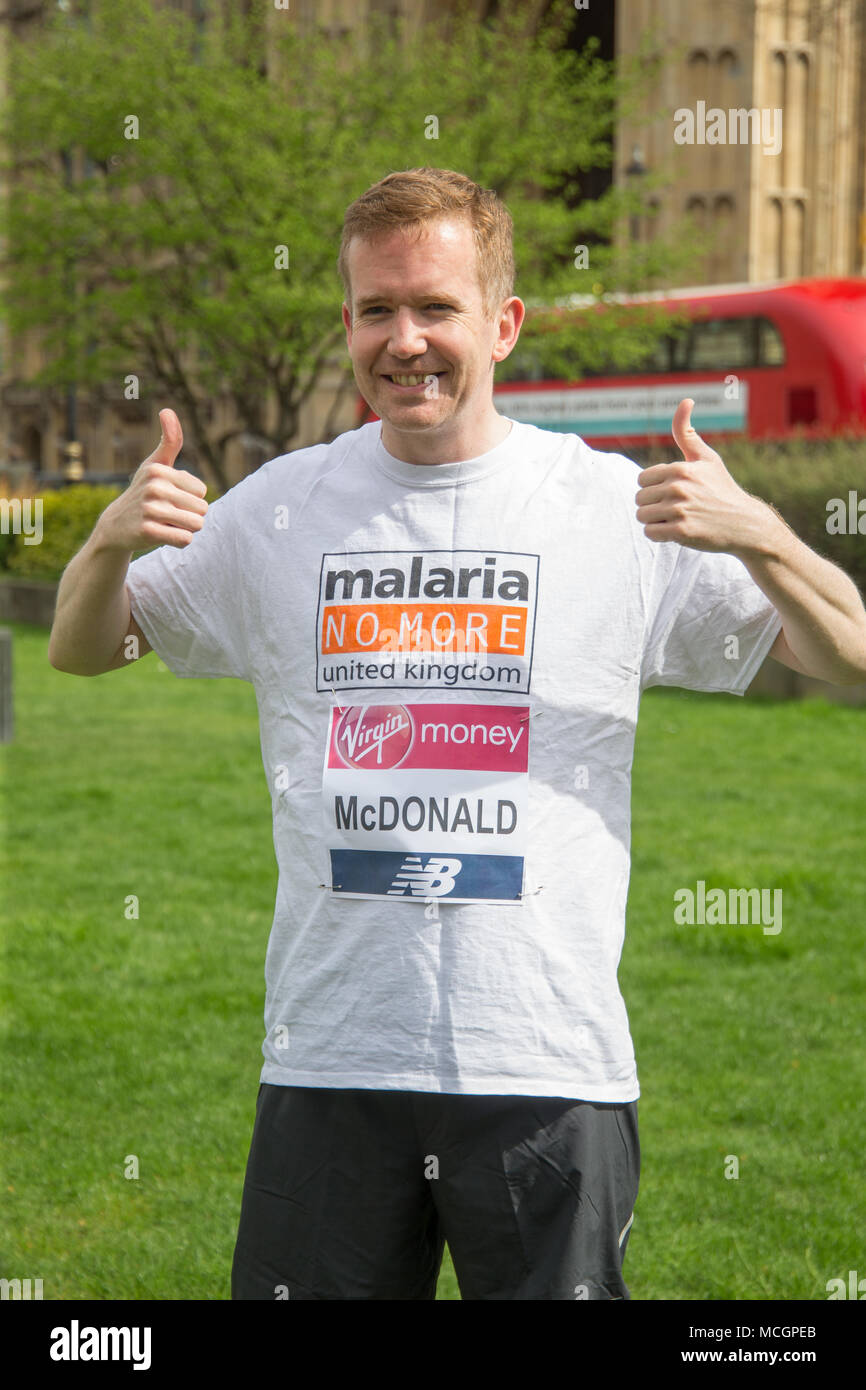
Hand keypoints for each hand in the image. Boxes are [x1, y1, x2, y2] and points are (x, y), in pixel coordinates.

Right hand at [95, 409, 208, 551]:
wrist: (115, 526)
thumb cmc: (144, 492)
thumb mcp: (155, 465)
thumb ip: (169, 440)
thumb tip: (167, 409)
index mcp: (158, 470)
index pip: (202, 491)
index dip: (190, 498)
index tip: (169, 497)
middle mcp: (154, 487)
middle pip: (202, 509)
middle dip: (189, 515)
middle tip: (166, 514)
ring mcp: (150, 510)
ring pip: (196, 525)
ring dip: (185, 528)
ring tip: (165, 523)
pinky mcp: (148, 532)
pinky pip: (185, 539)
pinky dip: (179, 541)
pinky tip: (162, 534)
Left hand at [635, 399, 768, 554]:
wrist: (744, 523)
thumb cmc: (721, 488)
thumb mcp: (707, 458)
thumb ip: (687, 433)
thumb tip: (685, 400)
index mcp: (680, 468)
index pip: (642, 479)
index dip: (654, 487)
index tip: (673, 492)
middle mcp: (678, 487)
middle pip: (639, 498)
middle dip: (653, 505)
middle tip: (676, 508)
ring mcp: (680, 510)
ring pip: (642, 516)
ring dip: (655, 520)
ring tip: (676, 519)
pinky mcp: (682, 532)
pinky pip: (650, 532)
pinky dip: (659, 534)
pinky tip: (677, 531)